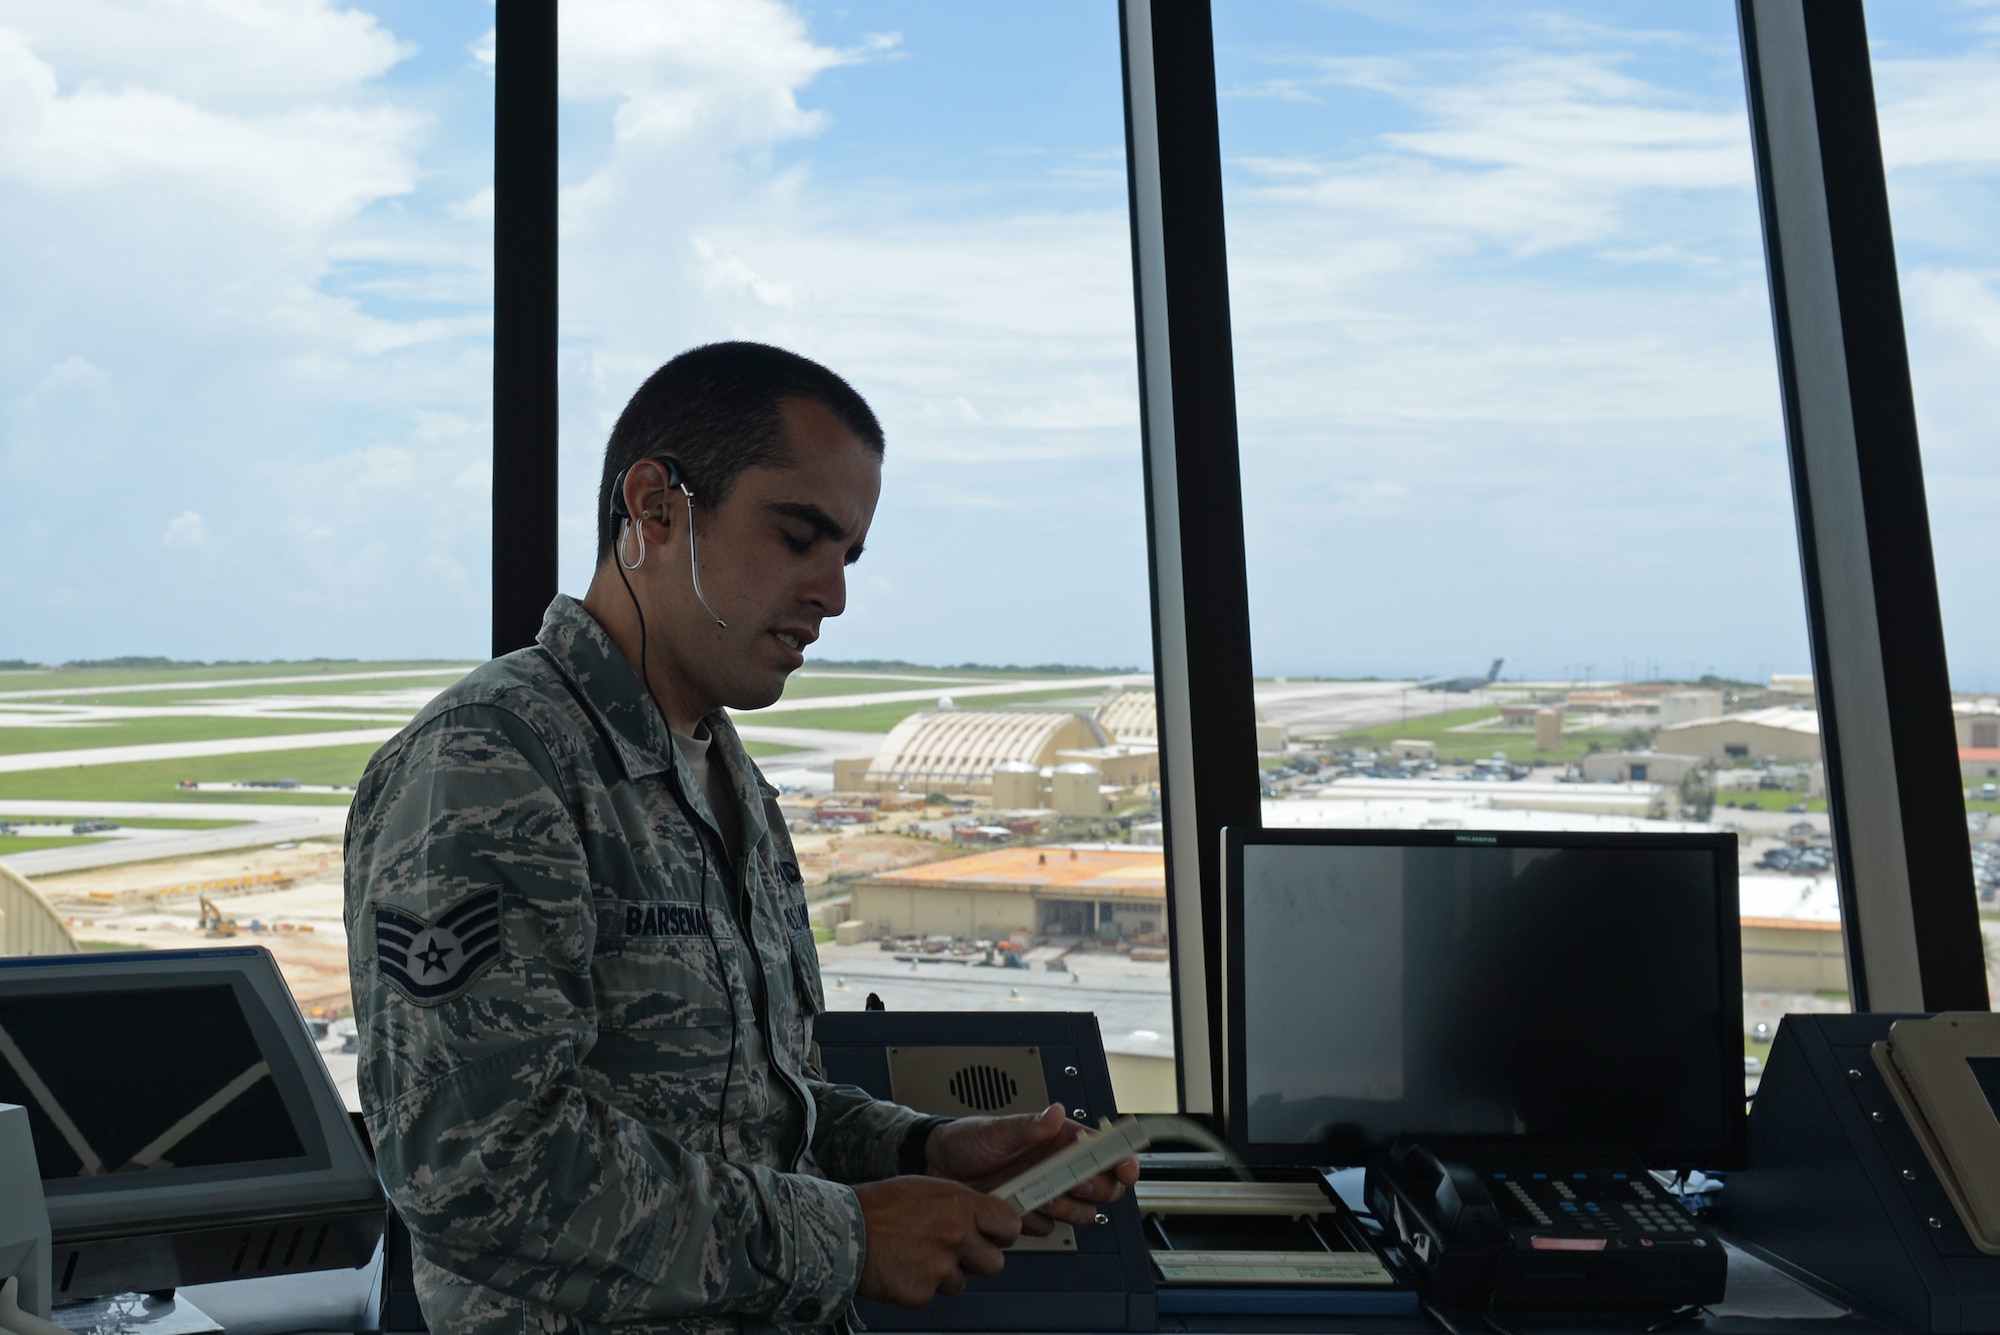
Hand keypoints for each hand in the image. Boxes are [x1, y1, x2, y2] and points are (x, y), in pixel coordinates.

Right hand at [854, 1176, 1020, 1307]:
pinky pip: (932, 1294)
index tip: (994, 1235)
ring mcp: (941, 1269)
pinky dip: (919, 1286)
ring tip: (915, 1256)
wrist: (842, 1232)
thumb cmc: (879, 1205)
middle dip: (977, 1260)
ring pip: (960, 1282)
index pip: (1009, 1226)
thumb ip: (958, 1205)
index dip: (1002, 1233)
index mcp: (961, 1205)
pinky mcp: (922, 1294)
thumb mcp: (927, 1189)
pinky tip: (901, 1268)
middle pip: (995, 1263)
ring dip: (944, 1275)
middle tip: (954, 1251)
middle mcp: (957, 1237)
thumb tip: (980, 1218)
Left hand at [923, 1104, 1140, 1232]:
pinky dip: (1037, 1223)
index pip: (1103, 1150)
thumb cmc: (968, 1140)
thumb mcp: (998, 1129)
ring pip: (1079, 1212)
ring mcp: (1044, 1192)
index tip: (1126, 1170)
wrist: (939, 1165)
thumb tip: (1055, 1113)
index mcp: (1059, 1140)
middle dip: (1095, 1190)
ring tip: (1042, 1198)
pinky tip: (1020, 1210)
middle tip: (1076, 1187)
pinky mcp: (1029, 1214)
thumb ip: (1030, 1125)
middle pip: (1101, 1187)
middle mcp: (1057, 1167)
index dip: (1121, 1160)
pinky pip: (1047, 1229)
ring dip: (1066, 1210)